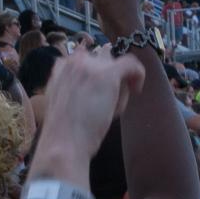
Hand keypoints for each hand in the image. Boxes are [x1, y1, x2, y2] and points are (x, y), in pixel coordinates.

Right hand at [32, 45, 145, 171]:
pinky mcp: (108, 73)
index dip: (96, 73)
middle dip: (107, 76)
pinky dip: (138, 74)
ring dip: (119, 79)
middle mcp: (75, 60)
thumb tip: (96, 82)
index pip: (84, 58)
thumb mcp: (62, 101)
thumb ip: (74, 87)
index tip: (98, 90)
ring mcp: (91, 64)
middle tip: (108, 100)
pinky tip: (137, 89)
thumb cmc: (64, 131)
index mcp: (61, 66)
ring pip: (115, 63)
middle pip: (101, 59)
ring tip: (116, 101)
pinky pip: (131, 63)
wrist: (64, 140)